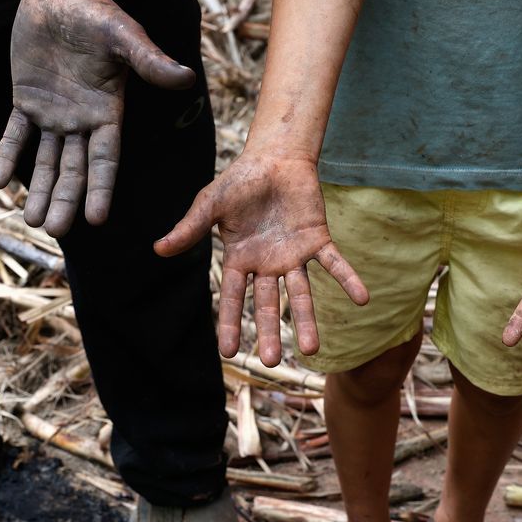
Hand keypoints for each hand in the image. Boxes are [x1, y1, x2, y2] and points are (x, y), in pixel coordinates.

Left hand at [0, 0, 195, 236]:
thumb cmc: (98, 14)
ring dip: (38, 189)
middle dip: (64, 200)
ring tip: (31, 220)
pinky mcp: (25, 100)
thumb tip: (186, 78)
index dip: (100, 189)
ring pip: (45, 160)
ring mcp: (53, 113)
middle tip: (53, 231)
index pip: (104, 160)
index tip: (96, 220)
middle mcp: (81, 120)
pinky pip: (15, 135)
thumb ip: (150, 62)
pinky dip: (8, 156)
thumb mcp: (125, 37)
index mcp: (107, 112)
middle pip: (73, 170)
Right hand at [155, 154, 367, 366]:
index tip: (229, 353)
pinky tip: (363, 299)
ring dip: (307, 320)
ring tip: (313, 350)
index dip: (231, 324)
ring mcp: (293, 256)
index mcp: (240, 260)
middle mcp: (267, 265)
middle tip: (272, 362)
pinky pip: (334, 264)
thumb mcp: (210, 205)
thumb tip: (158, 249)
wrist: (274, 159)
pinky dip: (347, 280)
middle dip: (270, 332)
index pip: (235, 299)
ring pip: (301, 294)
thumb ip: (190, 229)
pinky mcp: (317, 240)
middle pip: (269, 305)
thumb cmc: (239, 182)